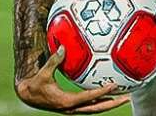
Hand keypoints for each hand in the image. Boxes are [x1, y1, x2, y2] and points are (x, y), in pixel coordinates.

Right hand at [15, 47, 129, 113]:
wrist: (27, 95)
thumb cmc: (35, 84)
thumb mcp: (43, 73)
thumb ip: (54, 61)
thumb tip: (63, 47)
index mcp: (67, 101)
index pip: (88, 97)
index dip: (101, 92)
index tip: (114, 86)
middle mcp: (72, 107)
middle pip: (97, 108)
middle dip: (113, 103)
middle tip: (128, 97)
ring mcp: (73, 108)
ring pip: (95, 108)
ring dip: (109, 103)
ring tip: (124, 97)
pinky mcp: (72, 105)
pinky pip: (90, 104)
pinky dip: (101, 100)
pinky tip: (108, 93)